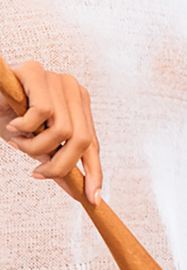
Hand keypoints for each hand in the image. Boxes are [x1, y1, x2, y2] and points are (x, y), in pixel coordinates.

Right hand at [0, 61, 101, 205]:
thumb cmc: (7, 116)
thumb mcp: (35, 143)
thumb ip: (55, 160)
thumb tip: (76, 190)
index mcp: (78, 106)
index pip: (93, 143)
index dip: (95, 172)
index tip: (92, 198)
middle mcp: (73, 90)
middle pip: (83, 140)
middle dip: (60, 166)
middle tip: (37, 174)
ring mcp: (57, 79)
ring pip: (62, 130)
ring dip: (35, 146)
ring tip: (18, 142)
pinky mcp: (36, 71)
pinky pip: (42, 113)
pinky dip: (24, 127)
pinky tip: (13, 124)